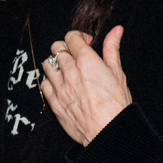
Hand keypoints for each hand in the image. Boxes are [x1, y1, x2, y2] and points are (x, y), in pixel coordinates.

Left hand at [40, 26, 130, 144]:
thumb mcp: (118, 73)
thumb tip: (116, 31)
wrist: (108, 131)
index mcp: (86, 60)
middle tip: (76, 56)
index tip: (86, 44)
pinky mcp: (54, 101)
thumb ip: (112, 49)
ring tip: (67, 70)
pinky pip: (44, 84)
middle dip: (67, 48)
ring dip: (56, 64)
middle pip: (57, 48)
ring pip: (47, 64)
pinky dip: (51, 81)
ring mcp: (59, 86)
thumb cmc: (116, 105)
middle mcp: (70, 71)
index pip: (72, 37)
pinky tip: (61, 85)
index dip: (79, 37)